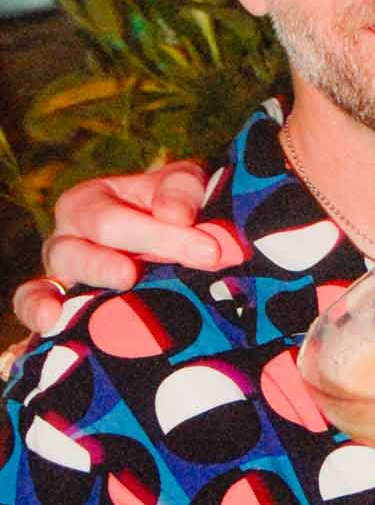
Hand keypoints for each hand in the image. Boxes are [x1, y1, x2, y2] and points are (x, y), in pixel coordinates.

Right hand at [12, 162, 214, 331]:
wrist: (163, 242)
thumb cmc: (167, 209)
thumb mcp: (181, 186)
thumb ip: (181, 191)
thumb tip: (176, 216)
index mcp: (89, 201)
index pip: (119, 218)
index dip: (165, 234)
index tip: (211, 250)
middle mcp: (68, 236)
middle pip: (97, 242)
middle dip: (151, 247)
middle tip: (197, 258)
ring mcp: (60, 272)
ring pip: (66, 270)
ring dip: (99, 273)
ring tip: (128, 278)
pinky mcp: (56, 303)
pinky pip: (32, 302)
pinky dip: (36, 309)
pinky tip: (51, 319)